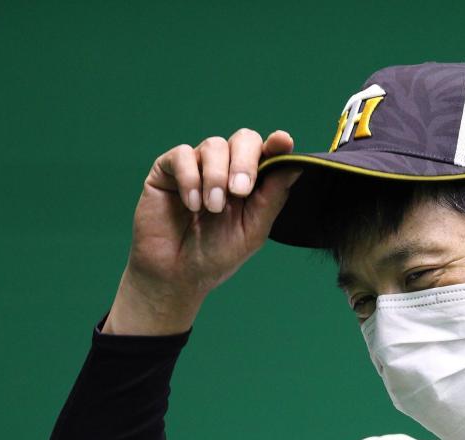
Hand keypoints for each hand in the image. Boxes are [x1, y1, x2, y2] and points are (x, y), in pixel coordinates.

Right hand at [106, 129, 300, 333]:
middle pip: (242, 139)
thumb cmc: (216, 255)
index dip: (276, 144)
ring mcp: (197, 166)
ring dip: (216, 177)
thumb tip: (296, 165)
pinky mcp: (167, 170)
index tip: (282, 142)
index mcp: (250, 183)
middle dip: (245, 162)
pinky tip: (192, 205)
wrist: (177, 275)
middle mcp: (225, 169)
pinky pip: (182, 155)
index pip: (266, 153)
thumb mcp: (253, 230)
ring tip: (212, 208)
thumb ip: (272, 198)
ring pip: (214, 145)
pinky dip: (190, 178)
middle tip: (240, 192)